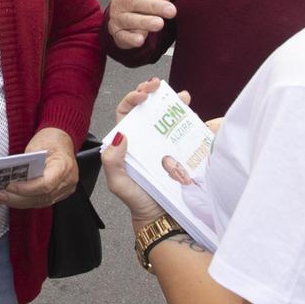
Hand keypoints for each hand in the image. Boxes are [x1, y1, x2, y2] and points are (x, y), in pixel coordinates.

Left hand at [0, 128, 77, 208]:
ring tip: (4, 197)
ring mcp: (66, 189)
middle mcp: (68, 180)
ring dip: (21, 202)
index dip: (26, 189)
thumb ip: (26, 164)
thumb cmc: (51, 140)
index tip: (10, 187)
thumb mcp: (36, 146)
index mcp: (64, 166)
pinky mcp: (61, 193)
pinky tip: (15, 198)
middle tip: (1, 195)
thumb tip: (11, 177)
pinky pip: (43, 201)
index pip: (45, 185)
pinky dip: (28, 200)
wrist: (62, 141)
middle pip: (42, 196)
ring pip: (41, 202)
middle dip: (19, 198)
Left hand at [99, 78, 185, 226]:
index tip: (142, 94)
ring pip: (165, 116)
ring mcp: (162, 143)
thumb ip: (112, 161)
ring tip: (180, 96)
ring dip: (171, 102)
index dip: (132, 99)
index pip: (126, 113)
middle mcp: (143, 140)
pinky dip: (188, 119)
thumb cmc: (138, 201)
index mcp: (126, 143)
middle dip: (151, 92)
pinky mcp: (179, 150)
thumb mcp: (118, 183)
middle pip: (146, 109)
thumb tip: (120, 135)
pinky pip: (183, 130)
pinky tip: (192, 112)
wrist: (162, 218)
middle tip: (158, 85)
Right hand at [107, 0, 176, 49]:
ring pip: (129, 19)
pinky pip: (123, 36)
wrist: (125, 23)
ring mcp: (117, 18)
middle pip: (135, 2)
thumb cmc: (140, 3)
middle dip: (154, 6)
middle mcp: (120, 1)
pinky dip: (131, 39)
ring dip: (145, 22)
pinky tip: (140, 40)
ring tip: (159, 24)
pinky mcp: (117, 34)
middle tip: (171, 10)